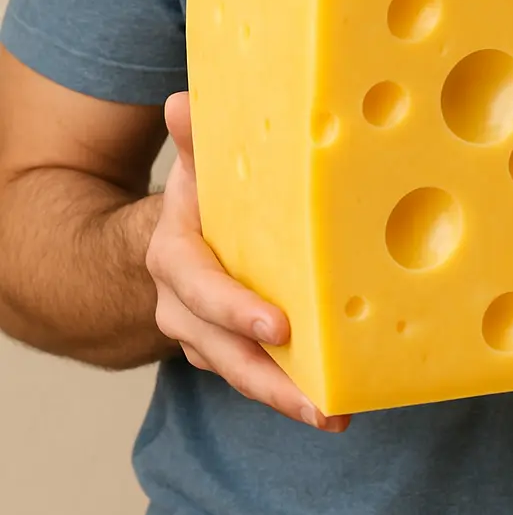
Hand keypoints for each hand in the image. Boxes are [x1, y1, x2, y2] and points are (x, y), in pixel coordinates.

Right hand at [145, 91, 349, 432]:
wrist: (181, 231)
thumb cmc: (205, 191)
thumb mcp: (199, 162)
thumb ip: (196, 139)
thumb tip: (181, 101)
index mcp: (175, 257)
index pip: (200, 290)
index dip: (235, 310)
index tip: (278, 328)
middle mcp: (182, 306)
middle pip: (222, 351)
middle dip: (269, 378)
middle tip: (317, 398)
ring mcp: (203, 336)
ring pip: (241, 374)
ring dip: (286, 396)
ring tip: (334, 413)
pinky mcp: (229, 352)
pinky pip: (258, 377)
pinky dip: (292, 391)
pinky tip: (336, 405)